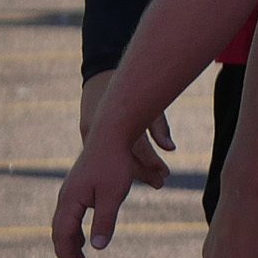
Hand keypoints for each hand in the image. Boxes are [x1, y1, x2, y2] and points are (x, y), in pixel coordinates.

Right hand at [51, 129, 168, 257]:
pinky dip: (75, 230)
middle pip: (60, 233)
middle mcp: (65, 198)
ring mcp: (70, 192)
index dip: (68, 257)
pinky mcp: (78, 187)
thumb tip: (96, 248)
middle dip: (66, 254)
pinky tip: (84, 236)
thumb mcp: (112, 196)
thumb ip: (104, 221)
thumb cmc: (114, 165)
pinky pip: (71, 215)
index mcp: (70, 202)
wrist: (110, 135)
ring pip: (65, 224)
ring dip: (70, 243)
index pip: (64, 237)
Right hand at [80, 68, 172, 186]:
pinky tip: (133, 171)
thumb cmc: (130, 88)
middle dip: (144, 172)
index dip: (152, 162)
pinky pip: (103, 153)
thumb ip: (160, 127)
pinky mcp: (86, 133)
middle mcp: (100, 128)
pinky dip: (119, 162)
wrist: (101, 74)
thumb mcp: (149, 104)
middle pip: (123, 158)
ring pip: (112, 158)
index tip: (165, 173)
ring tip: (154, 179)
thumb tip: (171, 148)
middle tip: (161, 182)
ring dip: (133, 170)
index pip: (136, 148)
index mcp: (117, 120)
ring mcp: (90, 132)